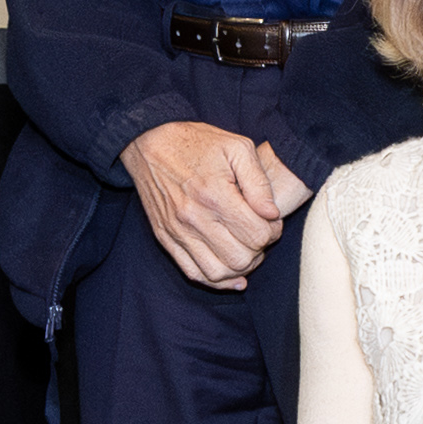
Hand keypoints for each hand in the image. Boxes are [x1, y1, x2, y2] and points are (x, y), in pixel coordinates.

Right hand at [121, 121, 312, 290]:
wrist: (149, 143)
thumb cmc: (197, 143)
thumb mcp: (237, 147)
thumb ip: (259, 182)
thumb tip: (272, 214)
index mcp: (215, 195)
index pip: (257, 235)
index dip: (272, 231)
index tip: (269, 220)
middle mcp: (195, 218)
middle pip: (240, 258)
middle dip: (259, 250)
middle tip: (259, 234)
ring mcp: (178, 232)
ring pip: (218, 273)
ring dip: (239, 268)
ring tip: (245, 250)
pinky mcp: (166, 239)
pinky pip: (193, 273)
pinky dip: (216, 280)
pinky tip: (231, 273)